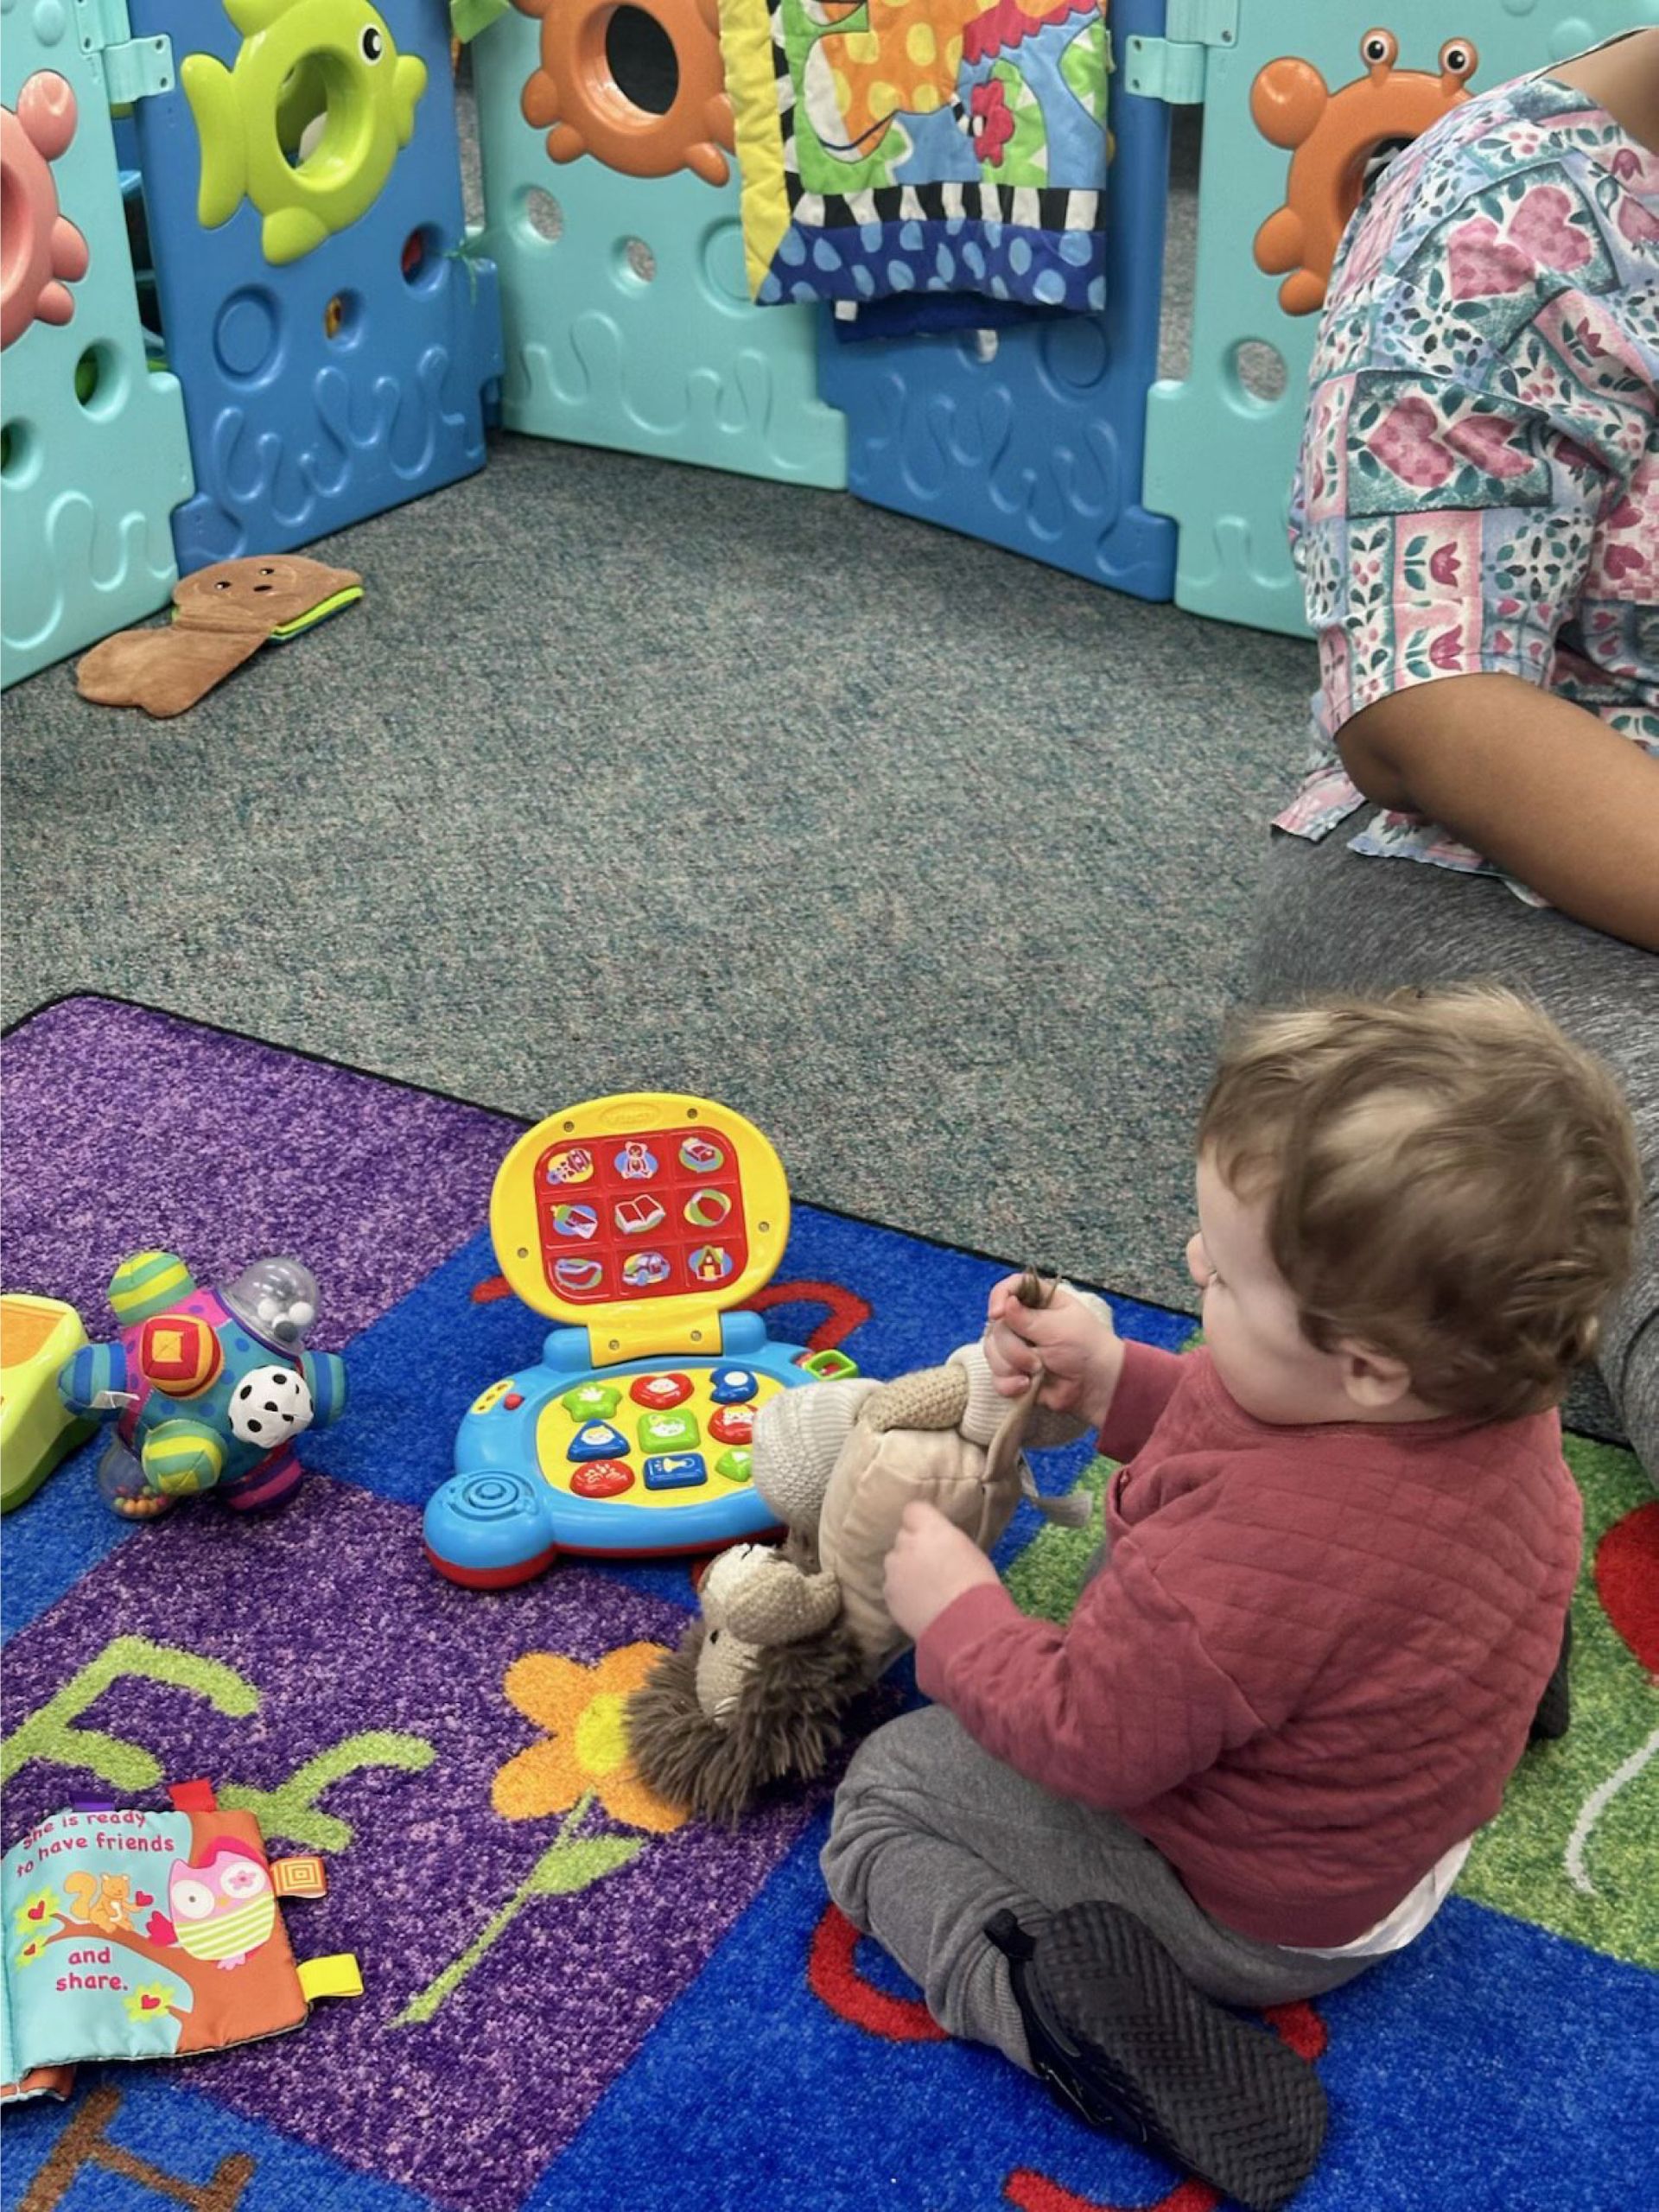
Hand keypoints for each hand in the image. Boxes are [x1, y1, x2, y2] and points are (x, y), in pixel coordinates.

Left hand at [883, 1501, 1001, 1642]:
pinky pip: (892, 1585)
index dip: (921, 1520)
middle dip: (914, 1546)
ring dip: (905, 1569)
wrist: (966, 1624)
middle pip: (903, 1536)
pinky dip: (902, 1591)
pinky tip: (919, 1604)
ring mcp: (894, 1570)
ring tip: (924, 1588)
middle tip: (931, 1564)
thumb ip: (946, 1541)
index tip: (931, 1532)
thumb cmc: (978, 1585)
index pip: (913, 1509)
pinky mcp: (888, 1594)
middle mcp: (907, 1544)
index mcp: (931, 1528)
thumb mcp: (969, 1551)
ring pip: (894, 1561)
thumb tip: (939, 1544)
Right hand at [983, 1277, 1124, 1424]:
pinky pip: (996, 1376)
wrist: (1095, 1386)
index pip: (1010, 1288)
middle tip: (1037, 1361)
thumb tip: (1005, 1304)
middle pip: (996, 1326)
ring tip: (1036, 1374)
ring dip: (1011, 1366)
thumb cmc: (1085, 1348)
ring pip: (992, 1352)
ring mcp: (1016, 1348)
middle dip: (1013, 1348)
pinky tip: (1026, 1386)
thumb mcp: (1058, 1328)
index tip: (997, 1314)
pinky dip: (1009, 1384)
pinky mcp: (1014, 1372)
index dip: (999, 1297)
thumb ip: (1027, 1318)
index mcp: (1039, 1302)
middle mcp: (1023, 1322)